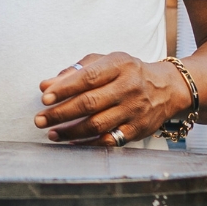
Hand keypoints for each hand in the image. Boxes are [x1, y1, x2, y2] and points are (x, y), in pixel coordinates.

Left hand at [34, 52, 191, 142]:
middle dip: (61, 112)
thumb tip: (46, 85)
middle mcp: (128, 87)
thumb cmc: (128, 72)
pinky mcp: (138, 129)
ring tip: (52, 133)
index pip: (88, 77)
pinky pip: (110, 139)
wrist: (167, 88)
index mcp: (119, 65)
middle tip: (40, 119)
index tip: (44, 97)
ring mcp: (134, 110)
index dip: (65, 88)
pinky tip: (72, 143)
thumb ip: (75, 71)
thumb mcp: (106, 62)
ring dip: (71, 131)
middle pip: (90, 103)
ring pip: (98, 124)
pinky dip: (89, 143)